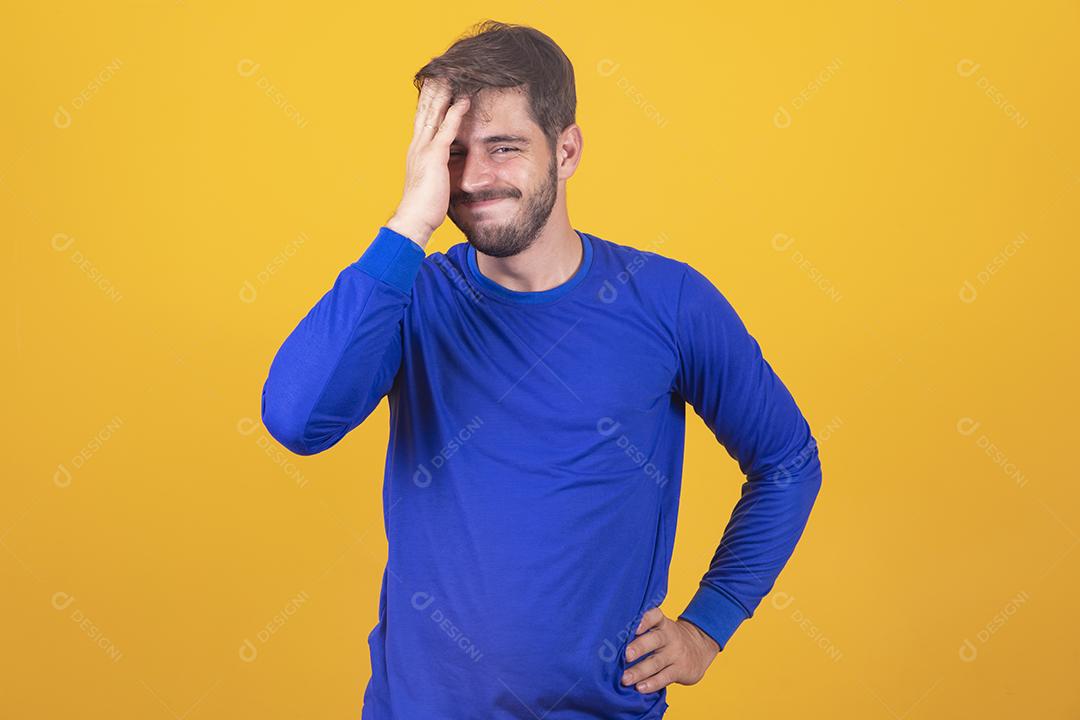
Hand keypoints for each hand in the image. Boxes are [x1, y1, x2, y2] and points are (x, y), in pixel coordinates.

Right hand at [386, 77, 470, 247]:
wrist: (413, 220)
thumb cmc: (423, 207)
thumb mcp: (429, 183)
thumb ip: (434, 171)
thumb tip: (440, 170)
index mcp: (416, 151)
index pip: (422, 120)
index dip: (428, 102)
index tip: (434, 86)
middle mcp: (417, 146)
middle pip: (425, 110)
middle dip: (433, 90)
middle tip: (441, 70)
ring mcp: (425, 149)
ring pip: (434, 113)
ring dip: (444, 93)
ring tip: (452, 75)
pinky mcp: (435, 156)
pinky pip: (447, 129)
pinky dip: (456, 113)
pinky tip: (464, 101)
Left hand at [621, 607, 719, 692]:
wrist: (700, 648)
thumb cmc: (669, 639)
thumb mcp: (661, 629)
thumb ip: (642, 631)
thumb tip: (610, 642)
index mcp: (662, 624)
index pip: (655, 616)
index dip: (645, 619)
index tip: (634, 625)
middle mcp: (669, 637)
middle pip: (654, 640)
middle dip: (638, 648)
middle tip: (624, 655)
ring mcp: (675, 654)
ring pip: (656, 662)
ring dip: (639, 671)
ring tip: (625, 679)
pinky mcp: (680, 670)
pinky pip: (664, 677)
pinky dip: (652, 683)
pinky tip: (640, 688)